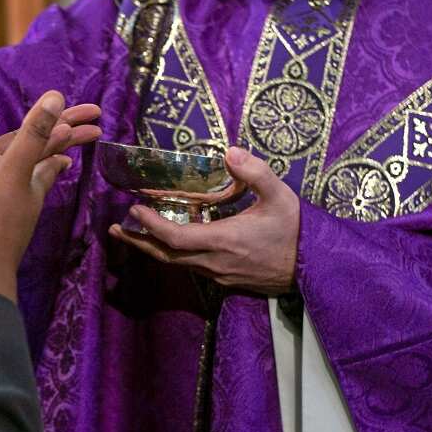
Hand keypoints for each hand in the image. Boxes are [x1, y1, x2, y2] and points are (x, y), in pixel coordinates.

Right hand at [0, 91, 79, 306]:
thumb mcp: (12, 171)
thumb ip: (33, 137)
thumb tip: (57, 99)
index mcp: (34, 186)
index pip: (53, 158)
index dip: (62, 140)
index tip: (74, 128)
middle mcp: (25, 204)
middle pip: (40, 175)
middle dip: (47, 158)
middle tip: (58, 146)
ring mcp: (6, 221)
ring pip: (19, 191)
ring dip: (23, 176)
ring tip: (23, 166)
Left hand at [108, 146, 299, 295]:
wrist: (316, 269)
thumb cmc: (298, 231)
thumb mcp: (282, 196)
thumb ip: (256, 173)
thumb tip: (230, 151)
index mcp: (224, 241)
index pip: (175, 237)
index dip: (151, 225)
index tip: (133, 210)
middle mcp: (215, 262)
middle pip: (166, 255)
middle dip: (139, 241)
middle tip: (115, 228)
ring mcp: (219, 274)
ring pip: (177, 263)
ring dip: (154, 248)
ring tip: (134, 233)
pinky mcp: (225, 279)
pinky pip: (191, 267)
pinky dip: (173, 254)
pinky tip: (170, 241)